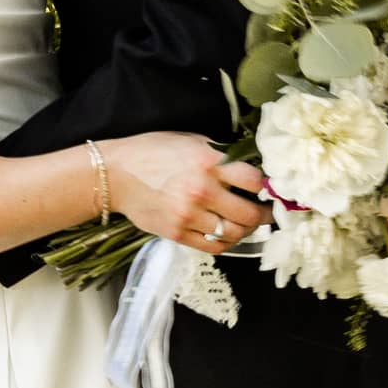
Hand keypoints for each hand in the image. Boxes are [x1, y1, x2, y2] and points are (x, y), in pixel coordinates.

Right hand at [105, 133, 265, 252]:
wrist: (116, 174)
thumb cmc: (153, 152)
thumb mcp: (191, 140)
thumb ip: (220, 154)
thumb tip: (249, 167)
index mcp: (208, 162)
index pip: (254, 181)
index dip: (267, 187)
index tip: (271, 190)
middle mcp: (202, 190)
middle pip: (249, 213)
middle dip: (263, 214)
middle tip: (266, 212)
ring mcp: (189, 215)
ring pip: (234, 233)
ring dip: (245, 230)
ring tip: (245, 223)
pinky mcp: (177, 234)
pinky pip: (213, 246)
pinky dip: (225, 243)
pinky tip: (226, 234)